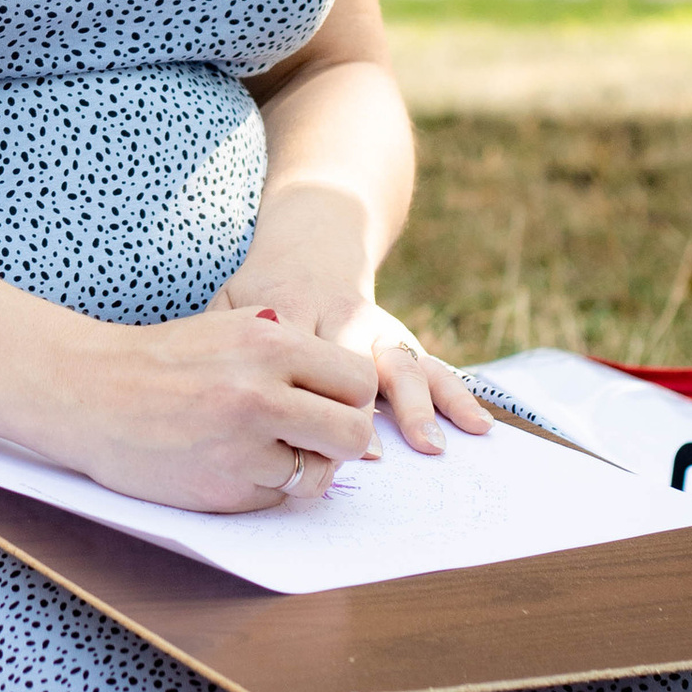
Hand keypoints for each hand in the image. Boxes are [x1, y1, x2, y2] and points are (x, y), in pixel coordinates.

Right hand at [28, 306, 387, 515]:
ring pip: (319, 473)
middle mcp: (261, 394)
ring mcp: (242, 447)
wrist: (88, 392)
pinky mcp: (223, 489)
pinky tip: (229, 462)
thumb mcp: (231, 327)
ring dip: (301, 466)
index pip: (359, 380)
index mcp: (270, 343)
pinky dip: (261, 485)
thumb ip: (291, 348)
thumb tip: (352, 386)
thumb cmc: (164, 359)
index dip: (351, 395)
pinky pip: (275, 497)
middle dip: (342, 439)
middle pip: (354, 433)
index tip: (330, 400)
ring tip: (265, 447)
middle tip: (316, 435)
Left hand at [208, 260, 490, 462]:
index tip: (307, 428)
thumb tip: (213, 389)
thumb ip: (223, 337)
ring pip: (403, 362)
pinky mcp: (401, 338)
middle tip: (371, 449)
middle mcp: (343, 315)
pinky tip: (478, 425)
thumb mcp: (233, 301)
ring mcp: (379, 327)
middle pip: (357, 357)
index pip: (300, 349)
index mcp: (292, 304)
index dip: (305, 388)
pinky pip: (434, 366)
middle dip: (365, 403)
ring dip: (419, 406)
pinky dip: (457, 395)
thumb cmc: (260, 290)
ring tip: (431, 446)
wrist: (313, 242)